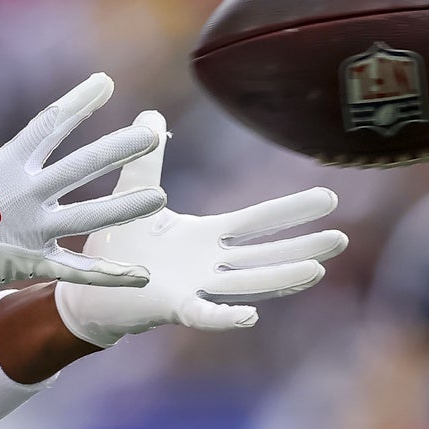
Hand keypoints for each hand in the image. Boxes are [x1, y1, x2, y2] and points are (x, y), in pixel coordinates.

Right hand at [0, 73, 164, 299]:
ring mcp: (31, 230)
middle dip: (118, 151)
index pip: (49, 125)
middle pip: (81, 167)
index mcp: (7, 164)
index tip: (106, 84)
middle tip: (152, 137)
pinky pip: (76, 269)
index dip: (78, 103)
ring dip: (125, 209)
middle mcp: (25, 194)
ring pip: (88, 217)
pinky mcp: (32, 262)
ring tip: (161, 199)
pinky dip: (108, 274)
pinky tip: (140, 273)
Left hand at [53, 111, 346, 346]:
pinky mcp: (173, 308)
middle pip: (265, 253)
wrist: (87, 289)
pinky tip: (251, 316)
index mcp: (207, 236)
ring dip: (281, 278)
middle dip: (303, 245)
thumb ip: (148, 157)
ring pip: (247, 283)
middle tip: (341, 239)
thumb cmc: (118, 245)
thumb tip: (149, 112)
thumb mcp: (136, 191)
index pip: (257, 221)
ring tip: (317, 270)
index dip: (291, 210)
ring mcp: (196, 288)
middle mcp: (209, 264)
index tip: (328, 197)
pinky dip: (225, 316)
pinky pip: (203, 314)